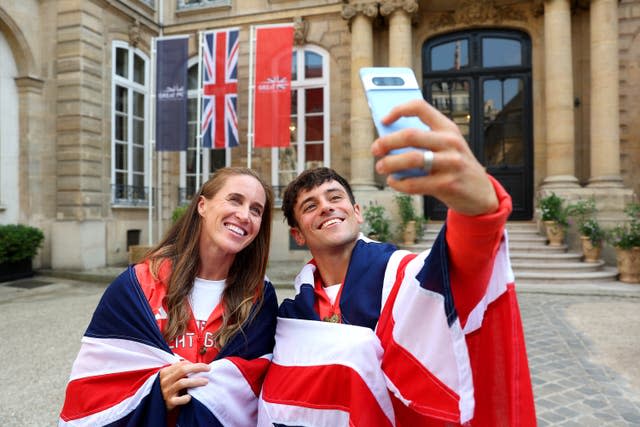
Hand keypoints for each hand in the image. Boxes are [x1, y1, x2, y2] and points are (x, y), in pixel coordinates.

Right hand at [159, 360, 209, 410]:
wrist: (155, 404)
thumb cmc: (167, 388)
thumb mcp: (170, 377)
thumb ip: (179, 370)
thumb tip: (196, 365)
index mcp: (165, 372)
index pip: (181, 364)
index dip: (194, 364)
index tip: (204, 366)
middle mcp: (165, 381)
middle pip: (183, 370)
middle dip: (198, 368)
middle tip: (208, 369)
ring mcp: (166, 391)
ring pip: (182, 383)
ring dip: (196, 381)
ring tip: (206, 381)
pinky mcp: (169, 402)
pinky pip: (178, 400)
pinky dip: (185, 398)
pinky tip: (191, 396)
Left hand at [371, 99, 497, 215]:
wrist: (481, 194)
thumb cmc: (455, 167)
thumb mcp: (446, 148)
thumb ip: (423, 141)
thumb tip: (387, 140)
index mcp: (448, 128)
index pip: (420, 108)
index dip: (398, 110)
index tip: (384, 120)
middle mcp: (451, 142)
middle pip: (410, 135)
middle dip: (387, 142)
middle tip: (376, 149)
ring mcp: (451, 163)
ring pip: (411, 159)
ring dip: (390, 163)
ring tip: (381, 167)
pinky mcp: (448, 184)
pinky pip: (415, 183)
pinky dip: (399, 183)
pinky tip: (394, 182)